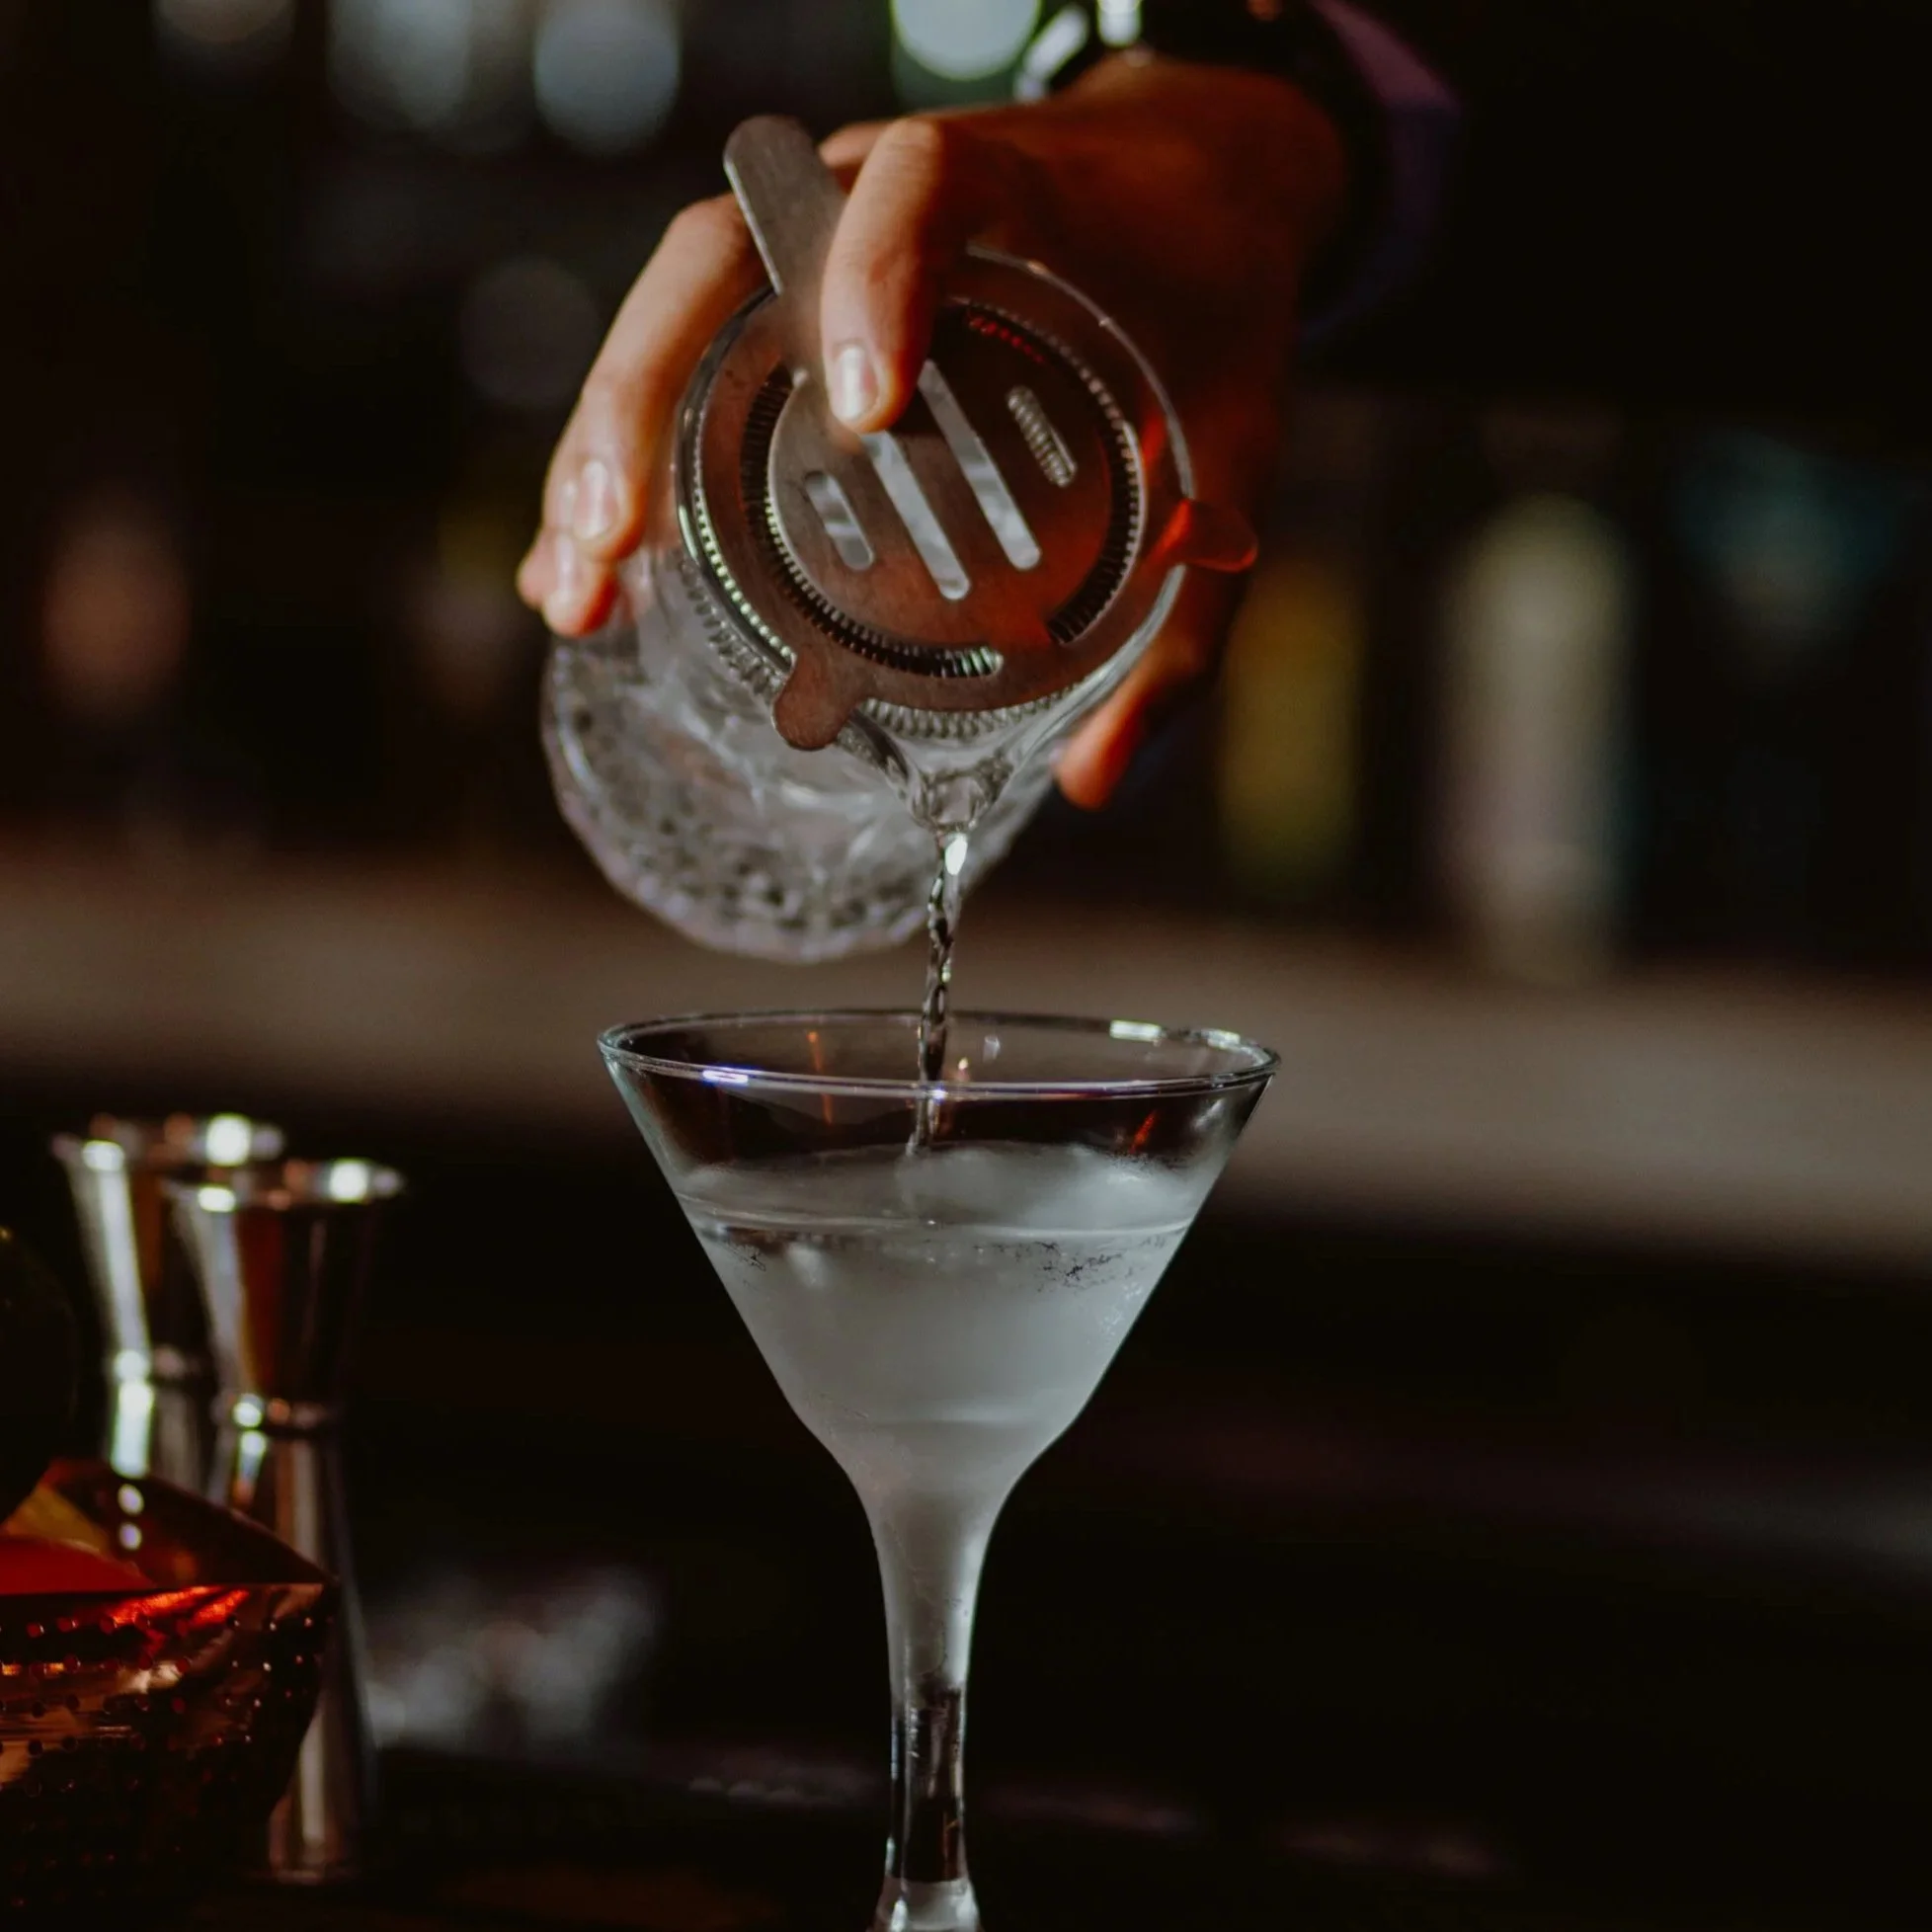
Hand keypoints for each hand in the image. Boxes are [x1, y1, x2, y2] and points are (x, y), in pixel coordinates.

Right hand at [518, 53, 1345, 806]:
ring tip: (576, 590)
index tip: (864, 414)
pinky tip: (599, 573)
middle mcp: (875, 199)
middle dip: (642, 402)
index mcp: (1006, 190)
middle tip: (612, 548)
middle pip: (717, 261)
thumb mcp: (1232, 452)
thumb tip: (1103, 778)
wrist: (1196, 195)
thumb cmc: (1213, 307)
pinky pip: (690, 364)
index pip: (915, 187)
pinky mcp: (791, 304)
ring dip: (604, 444)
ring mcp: (817, 245)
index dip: (875, 278)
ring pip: (675, 316)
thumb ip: (1186, 618)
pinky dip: (633, 461)